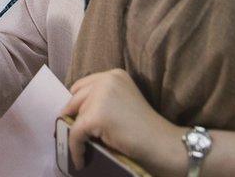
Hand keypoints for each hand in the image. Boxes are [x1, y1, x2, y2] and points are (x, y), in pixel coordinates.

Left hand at [61, 69, 181, 173]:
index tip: (73, 117)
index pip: (82, 85)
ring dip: (76, 132)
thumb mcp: (122, 102)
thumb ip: (102, 99)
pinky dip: (76, 148)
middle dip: (73, 116)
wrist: (162, 143)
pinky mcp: (96, 116)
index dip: (77, 103)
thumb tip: (72, 111)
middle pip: (75, 98)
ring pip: (74, 116)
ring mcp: (101, 96)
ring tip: (81, 146)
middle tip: (73, 133)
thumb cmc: (145, 128)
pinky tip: (79, 160)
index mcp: (114, 74)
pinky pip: (75, 133)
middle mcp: (106, 80)